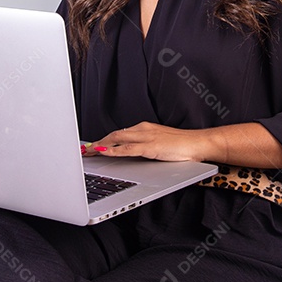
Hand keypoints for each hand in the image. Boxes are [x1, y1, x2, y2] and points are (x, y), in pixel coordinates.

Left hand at [82, 122, 210, 161]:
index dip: (103, 140)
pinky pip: (128, 149)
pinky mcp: (151, 147)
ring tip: (88, 152)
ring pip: (117, 139)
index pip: (118, 133)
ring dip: (101, 146)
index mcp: (144, 128)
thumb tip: (129, 152)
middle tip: (84, 150)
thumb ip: (144, 146)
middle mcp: (143, 129)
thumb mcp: (158, 144)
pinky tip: (105, 153)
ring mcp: (146, 137)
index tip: (91, 146)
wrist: (198, 143)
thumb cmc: (181, 145)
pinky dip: (114, 151)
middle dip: (97, 143)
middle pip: (114, 135)